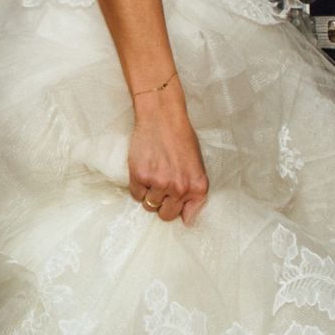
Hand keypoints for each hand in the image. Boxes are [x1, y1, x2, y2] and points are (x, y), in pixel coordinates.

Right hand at [128, 89, 207, 225]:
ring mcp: (160, 184)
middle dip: (162, 204)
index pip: (188, 217)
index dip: (179, 210)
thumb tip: (185, 216)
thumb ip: (193, 190)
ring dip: (149, 193)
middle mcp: (180, 189)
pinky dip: (138, 186)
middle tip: (161, 184)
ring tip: (153, 172)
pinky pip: (136, 194)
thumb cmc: (180, 138)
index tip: (174, 205)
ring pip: (149, 205)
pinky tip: (144, 168)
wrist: (162, 117)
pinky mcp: (141, 177)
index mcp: (198, 187)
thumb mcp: (196, 166)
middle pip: (166, 215)